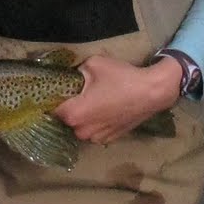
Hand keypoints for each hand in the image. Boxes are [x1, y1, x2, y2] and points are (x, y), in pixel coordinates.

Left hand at [50, 53, 182, 145]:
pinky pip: (94, 131)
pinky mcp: (108, 139)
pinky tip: (106, 110)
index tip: (58, 90)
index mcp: (73, 114)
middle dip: (70, 107)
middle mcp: (81, 131)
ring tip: (95, 102)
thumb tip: (69, 75)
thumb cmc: (122, 78)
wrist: (152, 92)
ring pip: (80, 127)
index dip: (53, 98)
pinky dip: (96, 123)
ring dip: (83, 117)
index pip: (51, 108)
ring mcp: (95, 138)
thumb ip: (76, 70)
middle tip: (79, 94)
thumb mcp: (94, 64)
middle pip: (66, 119)